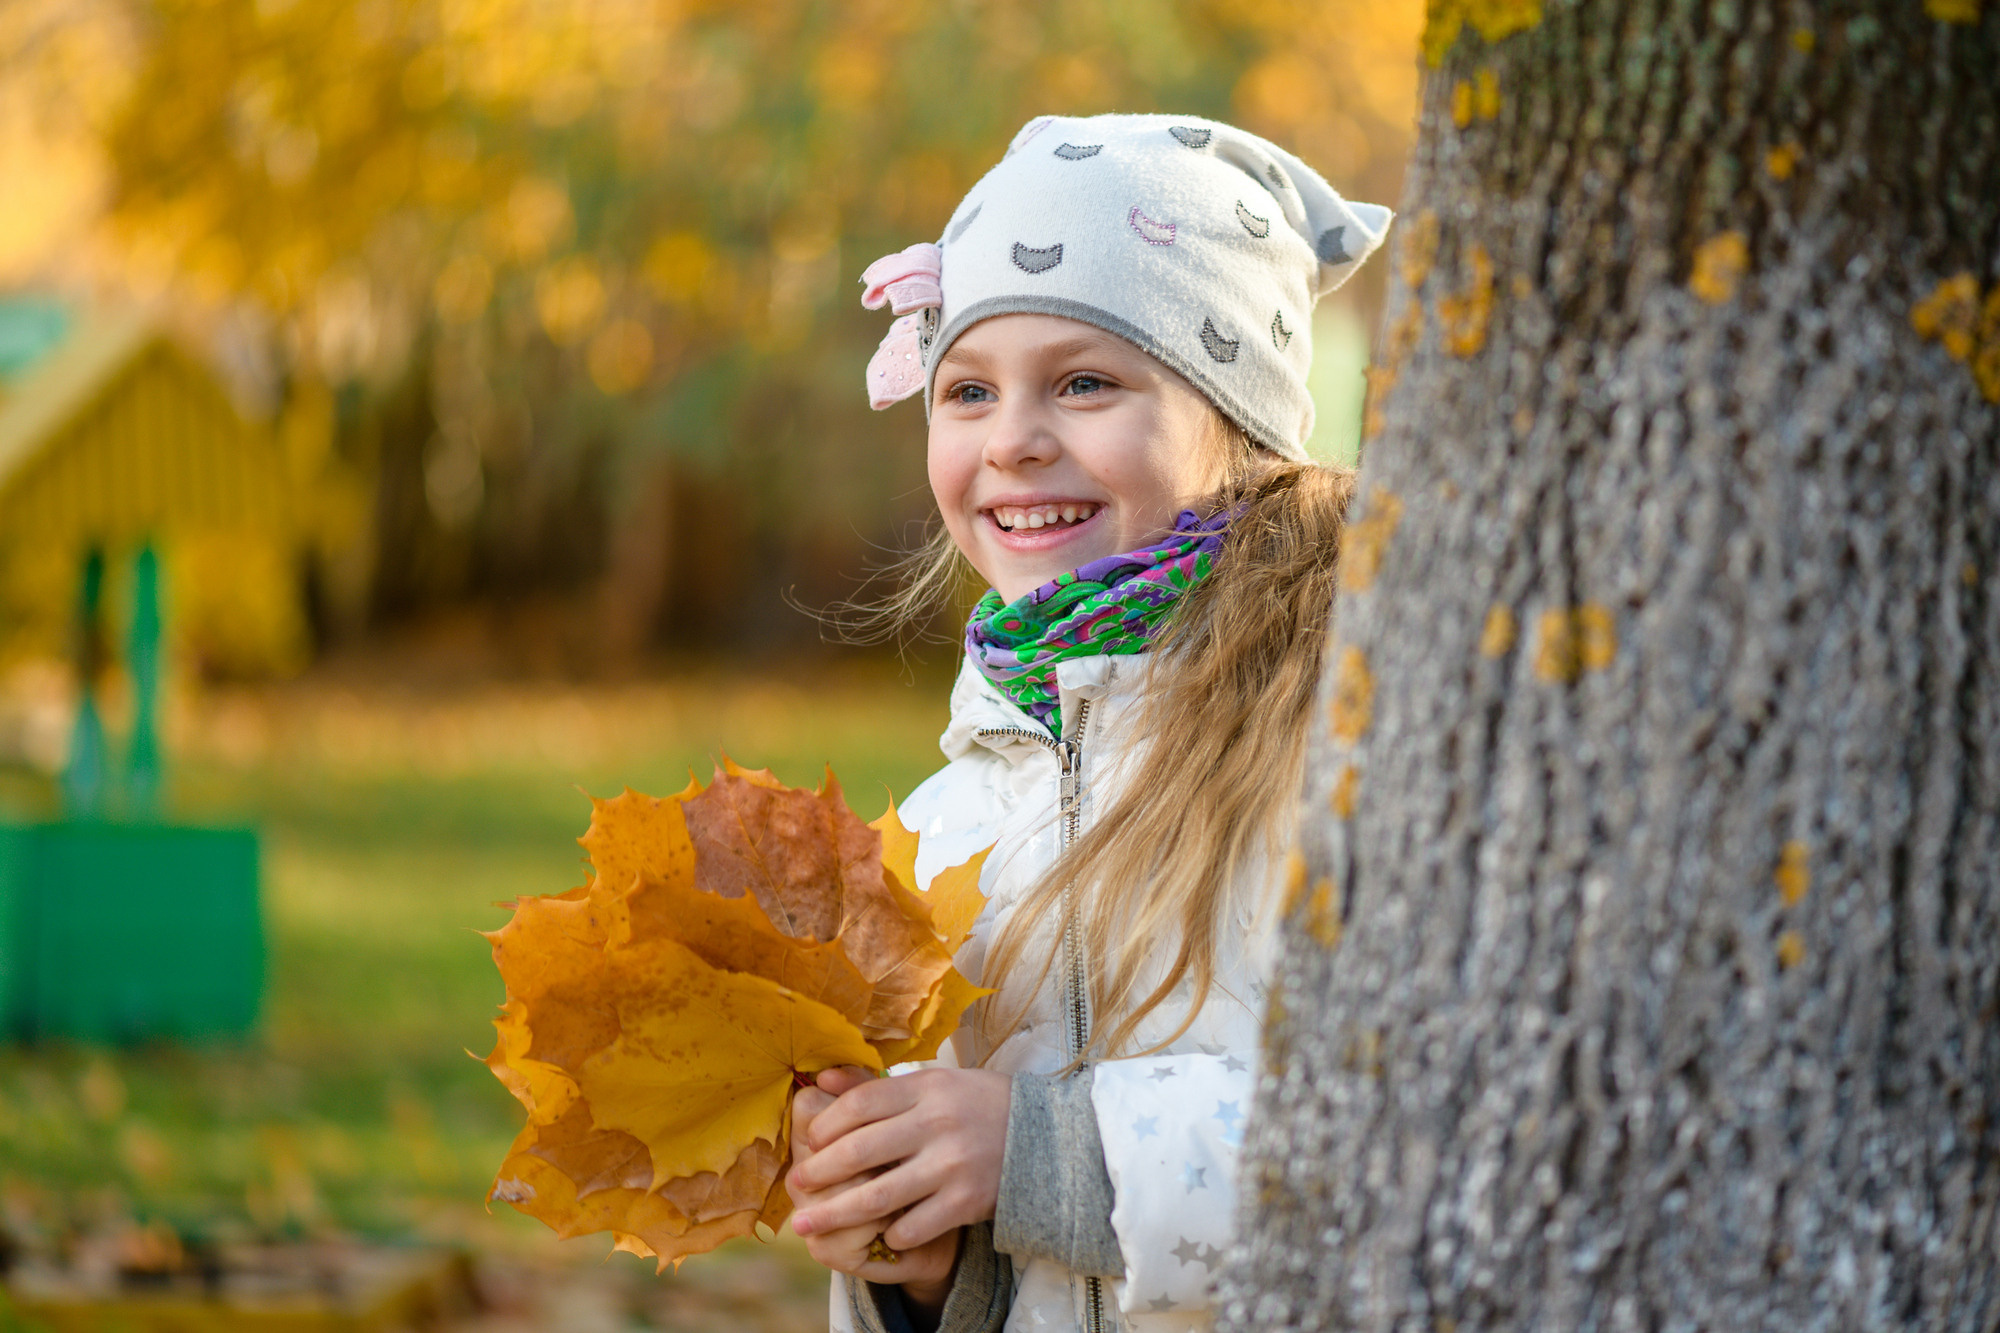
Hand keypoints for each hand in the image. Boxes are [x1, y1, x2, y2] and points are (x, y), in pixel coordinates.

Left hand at [788, 1068, 960, 1305]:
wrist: (1046, 1140)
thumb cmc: (979, 1108)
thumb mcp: (935, 1085)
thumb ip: (879, 1086)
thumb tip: (822, 1079)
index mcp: (928, 1088)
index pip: (861, 1103)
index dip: (827, 1124)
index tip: (810, 1142)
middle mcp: (937, 1123)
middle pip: (860, 1150)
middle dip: (819, 1173)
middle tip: (796, 1187)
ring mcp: (952, 1164)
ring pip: (878, 1196)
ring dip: (835, 1214)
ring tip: (807, 1226)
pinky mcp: (966, 1201)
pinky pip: (913, 1226)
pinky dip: (888, 1236)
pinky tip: (877, 1237)